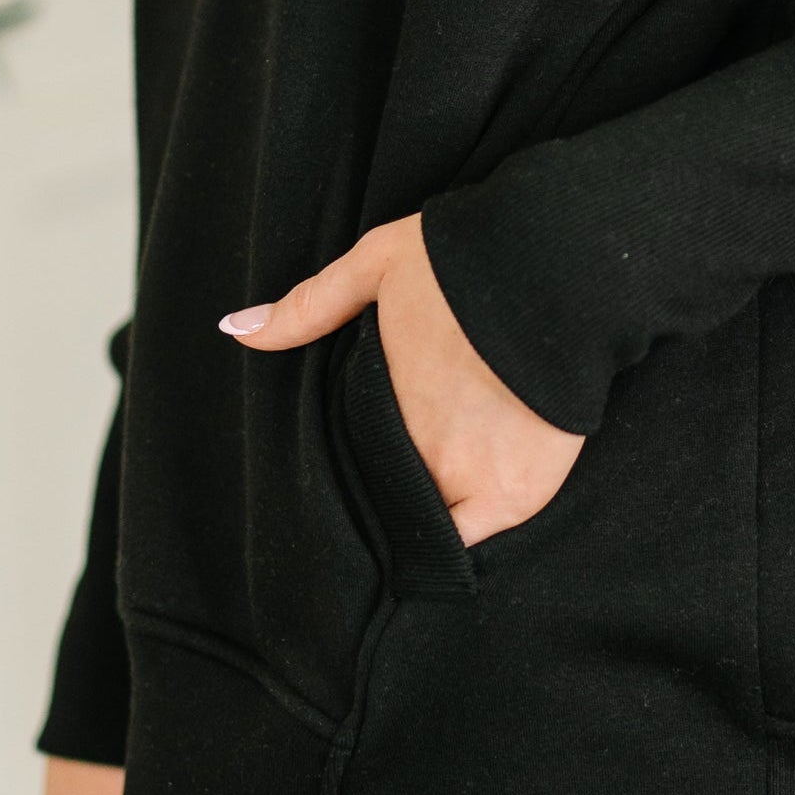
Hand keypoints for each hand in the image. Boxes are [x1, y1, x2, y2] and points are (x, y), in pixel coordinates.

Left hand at [222, 213, 583, 544]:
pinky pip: (479, 535)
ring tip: (436, 481)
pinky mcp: (521, 490)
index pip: (349, 459)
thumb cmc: (464, 260)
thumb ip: (309, 305)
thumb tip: (235, 330)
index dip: (352, 461)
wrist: (559, 265)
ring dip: (429, 505)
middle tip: (402, 459)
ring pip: (430, 517)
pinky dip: (468, 529)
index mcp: (380, 404)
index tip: (359, 455)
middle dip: (390, 480)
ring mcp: (470, 478)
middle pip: (388, 489)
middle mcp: (419, 452)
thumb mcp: (376, 264)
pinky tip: (464, 513)